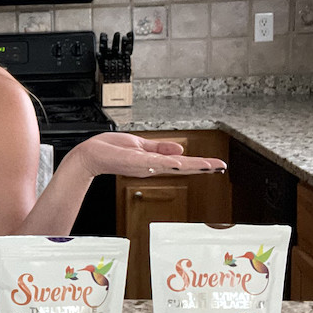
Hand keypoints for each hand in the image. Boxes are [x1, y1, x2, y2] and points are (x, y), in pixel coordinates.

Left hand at [69, 132, 226, 178]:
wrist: (91, 154)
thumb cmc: (110, 149)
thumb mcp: (140, 145)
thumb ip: (159, 148)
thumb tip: (180, 150)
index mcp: (153, 161)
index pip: (181, 163)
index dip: (199, 164)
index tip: (217, 165)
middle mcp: (152, 166)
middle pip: (182, 167)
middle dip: (202, 167)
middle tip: (221, 167)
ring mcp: (145, 165)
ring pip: (173, 166)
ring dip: (192, 165)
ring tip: (210, 165)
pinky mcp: (136, 162)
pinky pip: (155, 162)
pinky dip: (168, 163)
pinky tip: (181, 162)